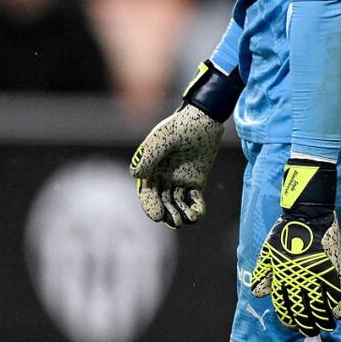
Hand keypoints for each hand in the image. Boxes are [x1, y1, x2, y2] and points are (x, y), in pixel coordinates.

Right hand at [129, 103, 223, 227]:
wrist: (204, 119)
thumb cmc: (180, 126)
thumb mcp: (163, 138)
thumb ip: (150, 155)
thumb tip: (136, 175)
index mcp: (150, 169)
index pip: (147, 194)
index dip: (150, 206)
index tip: (157, 216)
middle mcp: (162, 178)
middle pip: (162, 201)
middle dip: (168, 213)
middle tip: (176, 222)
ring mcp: (179, 180)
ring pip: (177, 203)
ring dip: (181, 213)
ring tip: (187, 220)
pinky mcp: (196, 181)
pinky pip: (194, 199)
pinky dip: (196, 209)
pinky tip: (198, 214)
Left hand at [251, 158, 340, 336]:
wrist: (307, 214)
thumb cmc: (284, 231)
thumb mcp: (267, 252)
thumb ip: (263, 274)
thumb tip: (258, 294)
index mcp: (282, 278)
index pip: (284, 307)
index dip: (289, 320)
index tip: (293, 325)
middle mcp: (298, 281)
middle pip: (302, 311)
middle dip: (306, 325)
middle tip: (311, 331)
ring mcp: (315, 276)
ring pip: (320, 307)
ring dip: (323, 320)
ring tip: (326, 327)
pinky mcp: (331, 269)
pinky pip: (336, 293)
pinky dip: (338, 306)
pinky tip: (339, 315)